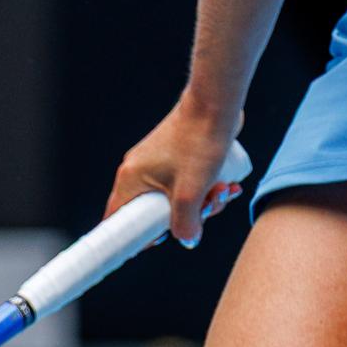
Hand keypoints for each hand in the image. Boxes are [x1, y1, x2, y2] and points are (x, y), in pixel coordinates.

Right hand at [104, 102, 245, 250]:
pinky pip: (186, 184)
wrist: (215, 105)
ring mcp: (156, 163)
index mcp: (130, 178)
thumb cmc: (199, 143)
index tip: (161, 240)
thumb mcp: (192, 192)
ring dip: (203, 202)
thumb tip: (188, 241)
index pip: (119, 218)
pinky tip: (227, 184)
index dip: (136, 236)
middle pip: (156, 212)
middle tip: (210, 209)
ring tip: (225, 190)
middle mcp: (138, 170)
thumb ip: (186, 224)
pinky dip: (204, 189)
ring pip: (176, 199)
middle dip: (187, 216)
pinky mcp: (174, 157)